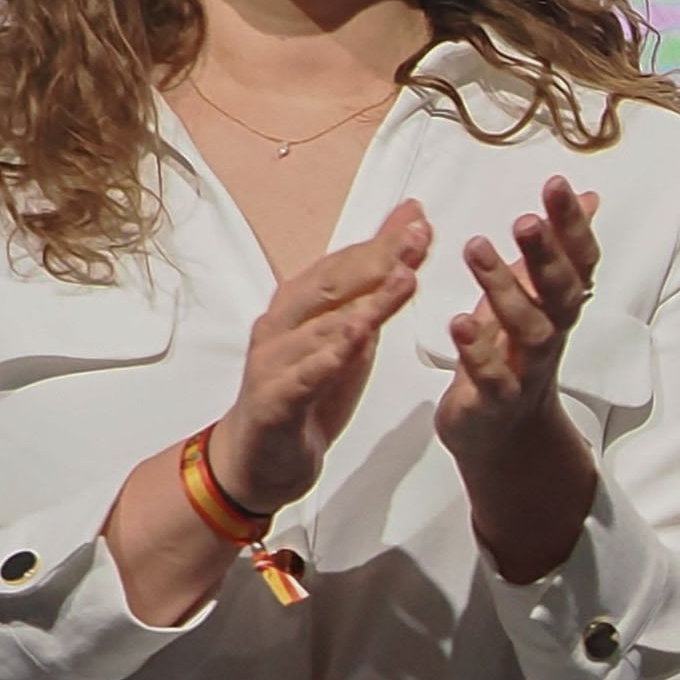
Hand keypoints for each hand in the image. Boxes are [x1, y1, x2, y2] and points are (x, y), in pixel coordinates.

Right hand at [208, 206, 429, 514]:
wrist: (259, 458)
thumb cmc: (305, 388)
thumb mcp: (351, 335)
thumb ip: (377, 287)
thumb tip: (408, 230)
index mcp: (300, 306)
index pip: (343, 266)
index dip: (381, 243)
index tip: (420, 221)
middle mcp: (282, 326)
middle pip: (330, 286)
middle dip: (376, 260)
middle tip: (417, 239)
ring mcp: (274, 363)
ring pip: (320, 328)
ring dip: (362, 303)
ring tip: (402, 281)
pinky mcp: (273, 402)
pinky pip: (301, 377)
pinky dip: (328, 357)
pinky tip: (355, 341)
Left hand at [437, 181, 605, 579]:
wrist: (503, 434)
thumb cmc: (513, 353)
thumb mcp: (538, 295)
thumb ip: (559, 247)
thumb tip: (589, 195)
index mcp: (559, 305)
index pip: (579, 260)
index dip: (573, 225)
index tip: (557, 184)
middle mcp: (552, 333)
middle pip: (561, 291)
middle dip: (547, 254)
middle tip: (527, 218)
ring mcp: (527, 368)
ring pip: (529, 329)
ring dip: (506, 290)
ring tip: (477, 248)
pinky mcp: (496, 399)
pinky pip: (492, 374)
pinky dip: (478, 349)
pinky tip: (459, 321)